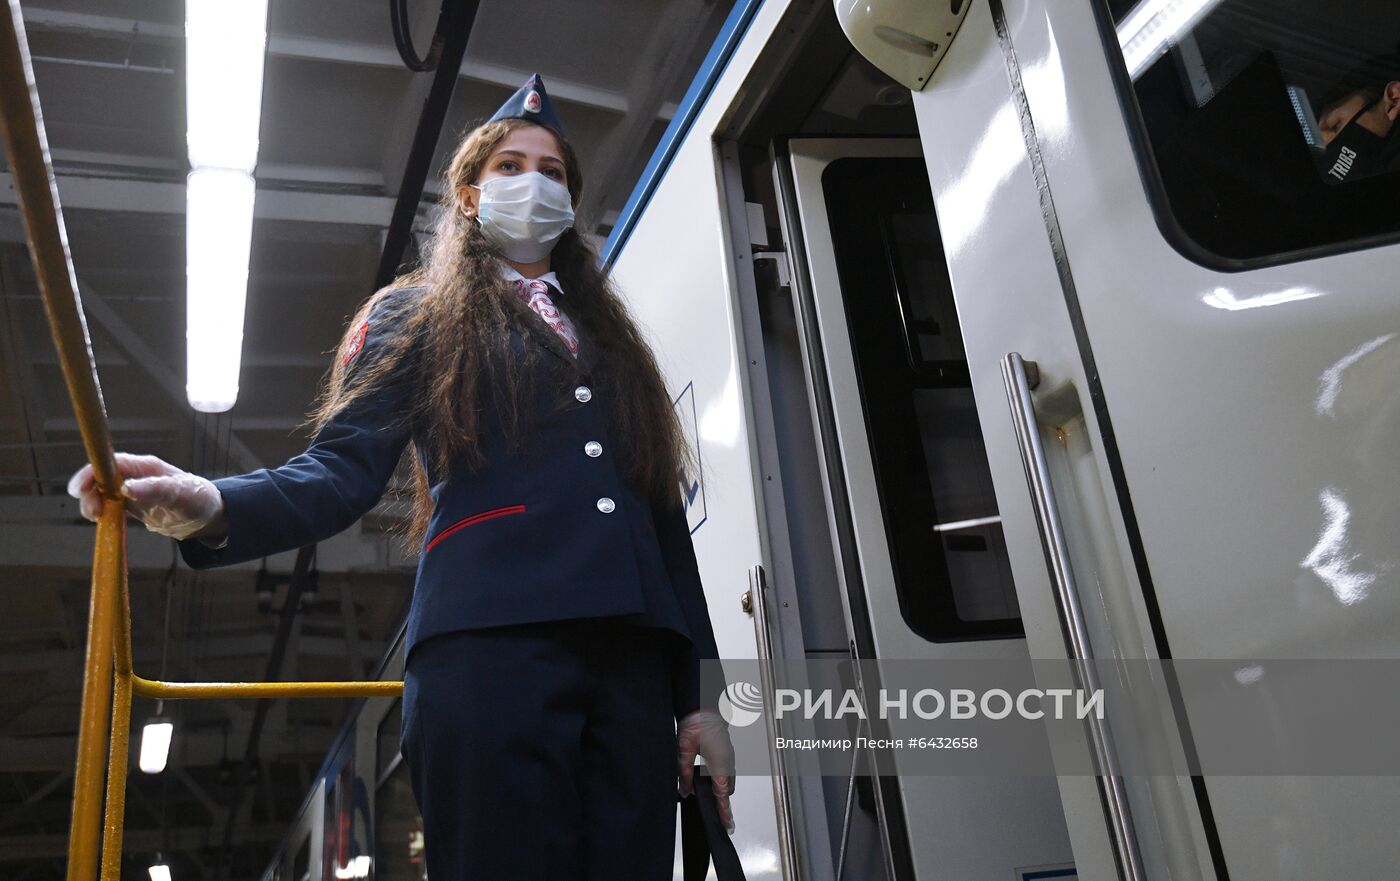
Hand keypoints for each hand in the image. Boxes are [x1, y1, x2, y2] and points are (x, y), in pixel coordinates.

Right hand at [67, 452, 226, 540]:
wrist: (208, 515)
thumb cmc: (198, 498)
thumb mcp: (178, 493)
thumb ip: (153, 489)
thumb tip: (125, 488)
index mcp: (146, 467)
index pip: (111, 463)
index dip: (91, 472)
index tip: (78, 488)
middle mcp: (136, 475)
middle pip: (100, 477)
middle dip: (90, 492)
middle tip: (93, 512)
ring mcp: (132, 489)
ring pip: (101, 492)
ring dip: (93, 503)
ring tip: (97, 517)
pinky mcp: (132, 504)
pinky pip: (109, 505)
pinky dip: (102, 512)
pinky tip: (102, 521)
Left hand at [677, 707, 735, 833]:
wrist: (704, 706)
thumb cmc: (697, 722)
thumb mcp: (684, 749)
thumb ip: (684, 773)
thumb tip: (684, 791)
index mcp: (719, 763)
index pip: (722, 793)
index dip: (724, 811)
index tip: (727, 824)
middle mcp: (728, 762)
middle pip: (726, 790)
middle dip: (720, 801)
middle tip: (714, 813)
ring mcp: (729, 757)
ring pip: (726, 781)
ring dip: (719, 789)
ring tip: (707, 796)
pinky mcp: (726, 753)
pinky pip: (725, 772)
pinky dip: (718, 779)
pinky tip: (706, 778)